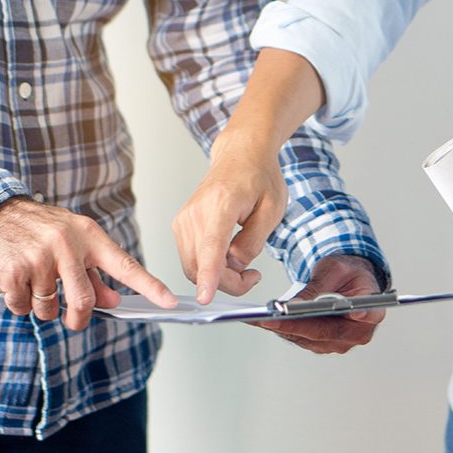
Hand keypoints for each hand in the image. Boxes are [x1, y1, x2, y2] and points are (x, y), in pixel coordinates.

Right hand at [0, 197, 176, 329]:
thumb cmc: (38, 231)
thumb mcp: (72, 243)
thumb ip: (94, 273)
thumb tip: (112, 301)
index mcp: (89, 236)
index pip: (125, 265)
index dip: (150, 286)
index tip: (170, 302)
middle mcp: (67, 244)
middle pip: (84, 301)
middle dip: (78, 318)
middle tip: (72, 319)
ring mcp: (40, 257)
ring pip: (50, 308)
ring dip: (42, 307)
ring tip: (33, 283)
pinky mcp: (14, 270)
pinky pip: (23, 307)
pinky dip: (18, 303)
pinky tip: (14, 281)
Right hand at [172, 133, 286, 303]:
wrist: (241, 155)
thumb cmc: (259, 177)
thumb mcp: (272, 210)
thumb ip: (253, 242)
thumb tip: (234, 266)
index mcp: (221, 204)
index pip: (211, 246)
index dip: (209, 275)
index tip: (205, 296)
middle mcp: (196, 212)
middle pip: (200, 265)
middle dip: (226, 283)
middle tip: (252, 277)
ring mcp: (184, 219)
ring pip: (192, 267)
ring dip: (218, 277)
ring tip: (244, 265)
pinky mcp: (180, 226)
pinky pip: (191, 258)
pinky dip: (209, 267)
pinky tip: (227, 257)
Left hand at [252, 255, 385, 353]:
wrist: (347, 280)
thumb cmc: (346, 272)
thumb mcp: (334, 269)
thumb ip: (318, 288)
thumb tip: (293, 306)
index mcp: (373, 311)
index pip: (364, 317)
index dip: (347, 317)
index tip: (335, 313)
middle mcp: (359, 333)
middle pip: (325, 332)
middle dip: (294, 325)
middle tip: (269, 318)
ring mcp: (341, 342)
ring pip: (309, 339)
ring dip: (284, 329)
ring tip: (260, 318)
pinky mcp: (324, 344)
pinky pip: (302, 339)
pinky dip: (284, 329)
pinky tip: (266, 321)